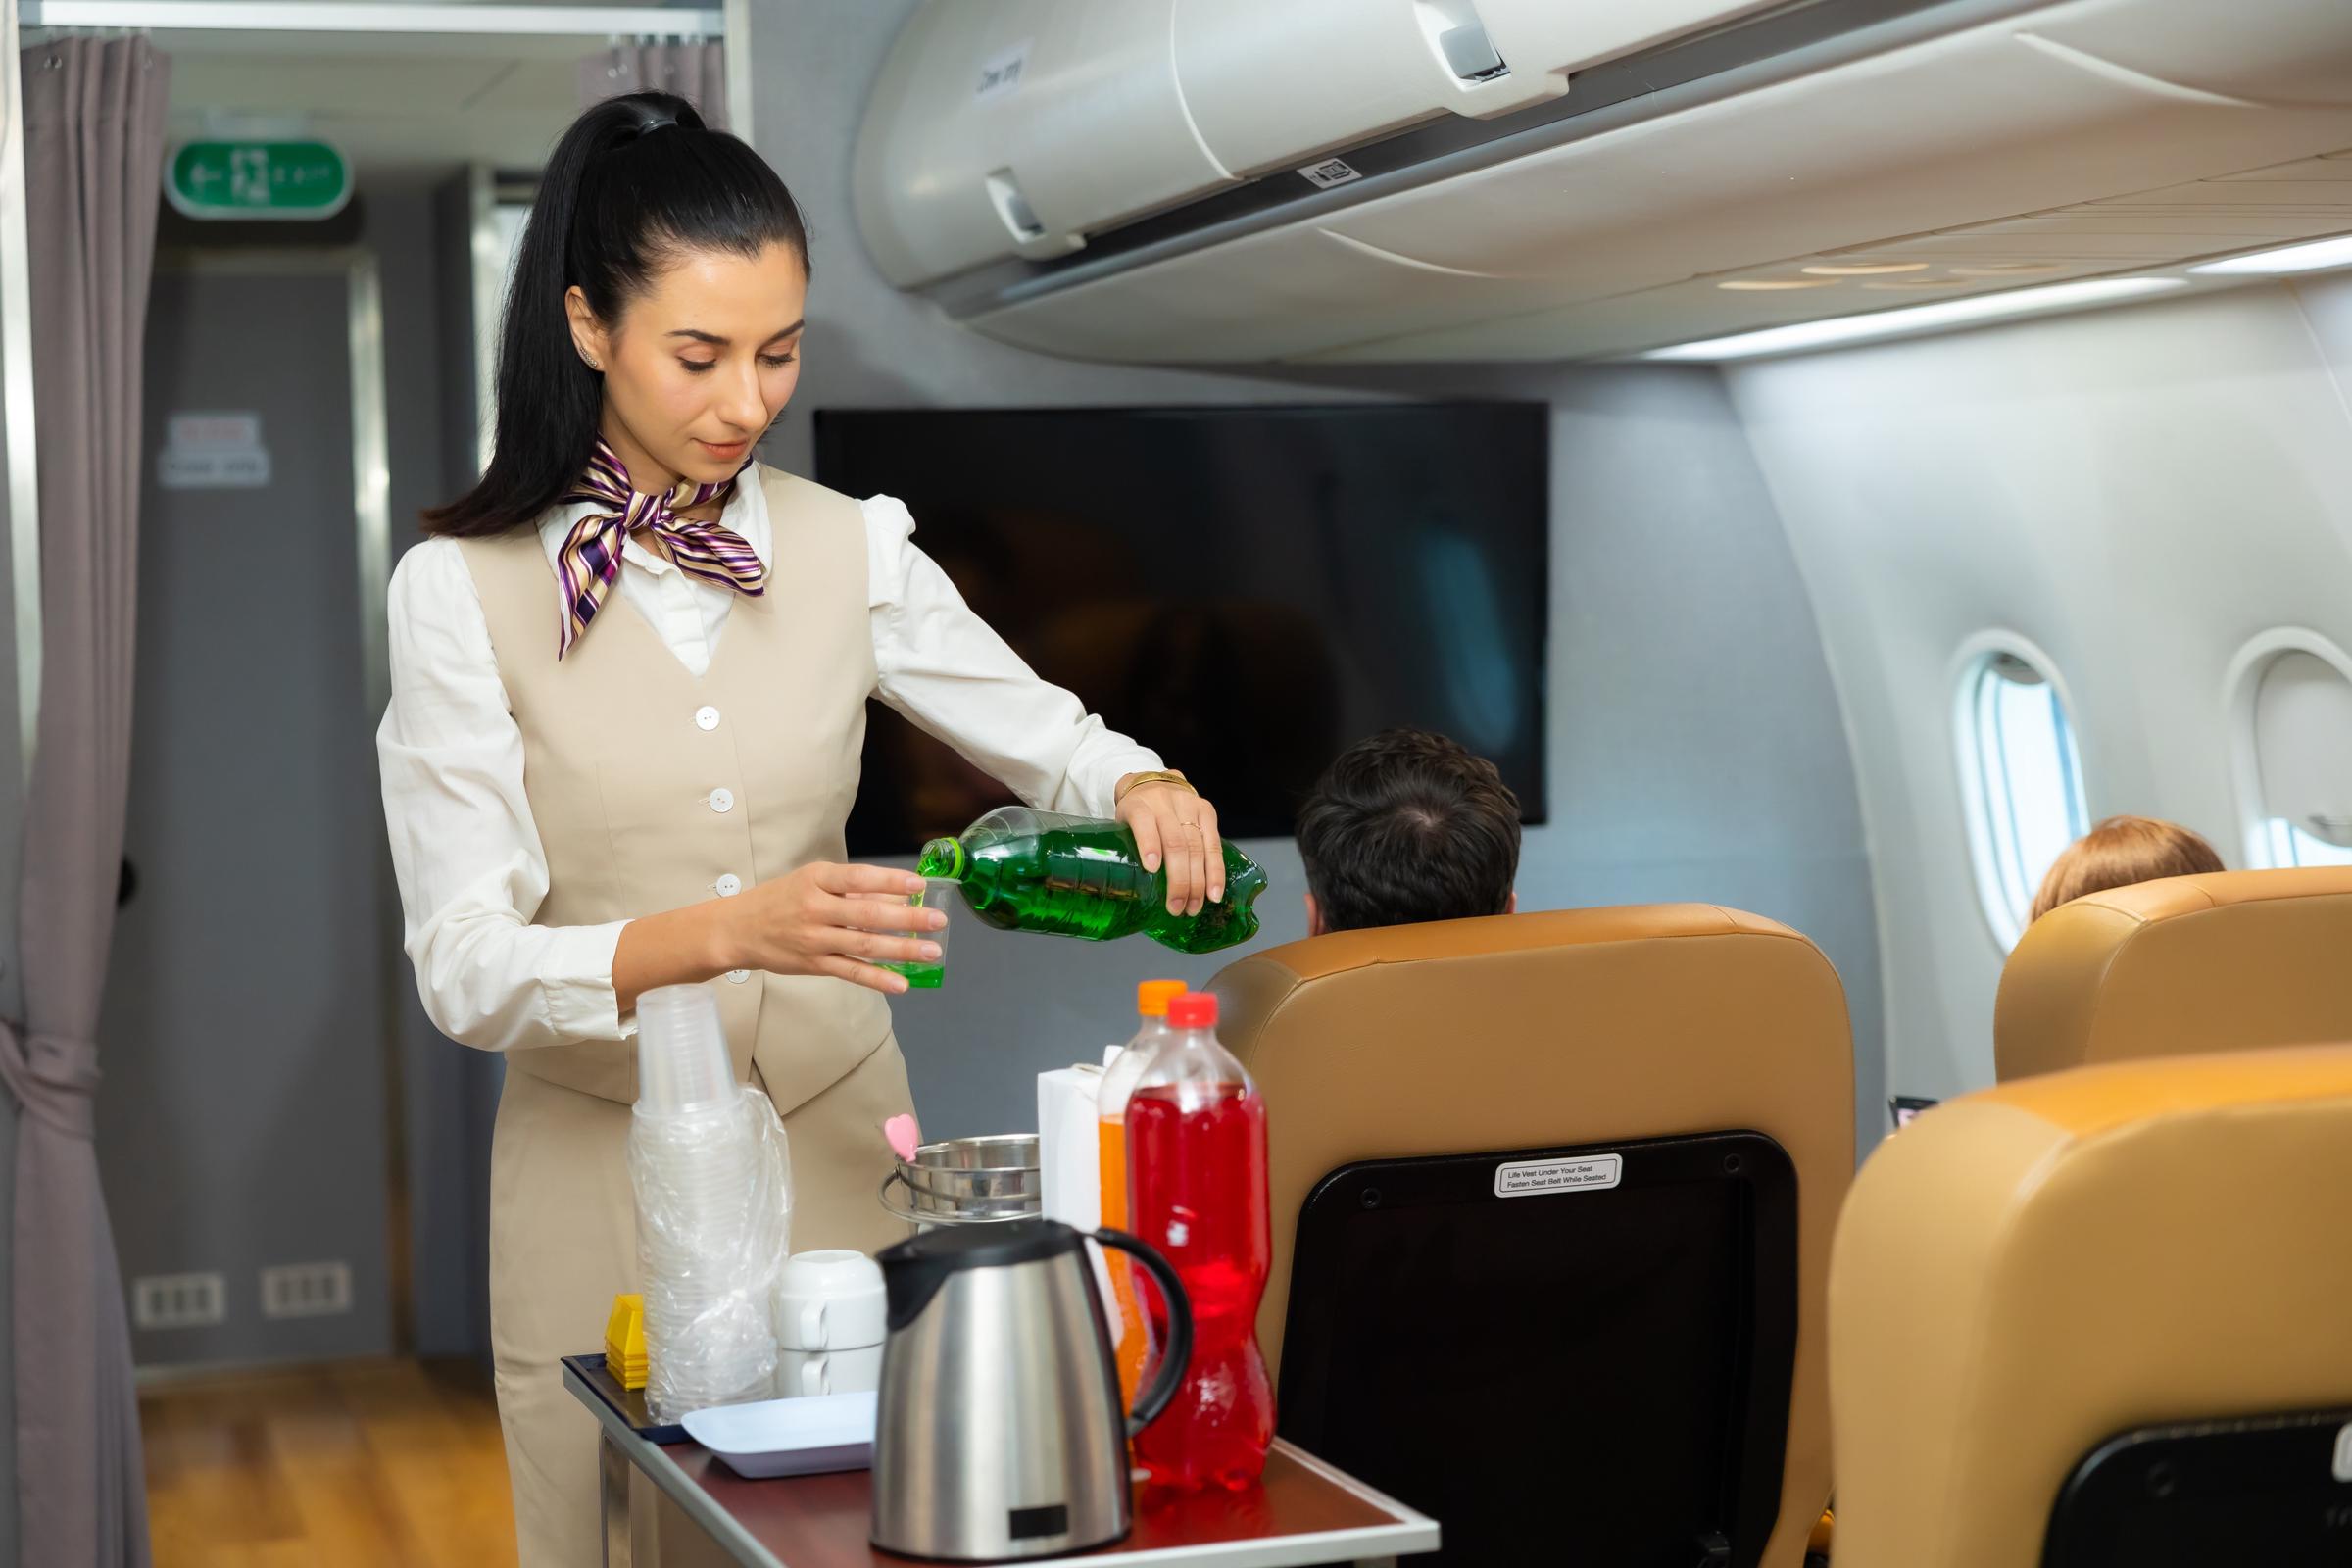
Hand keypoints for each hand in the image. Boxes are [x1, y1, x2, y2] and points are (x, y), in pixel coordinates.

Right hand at [727, 862, 944, 995]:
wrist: (737, 929)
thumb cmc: (780, 899)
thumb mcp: (811, 881)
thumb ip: (851, 889)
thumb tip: (897, 898)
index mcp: (817, 880)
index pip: (859, 878)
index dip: (891, 882)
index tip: (920, 885)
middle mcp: (816, 908)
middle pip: (867, 914)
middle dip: (907, 919)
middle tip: (938, 921)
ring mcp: (815, 939)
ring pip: (864, 944)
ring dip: (901, 949)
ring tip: (931, 951)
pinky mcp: (814, 964)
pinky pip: (851, 971)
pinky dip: (877, 978)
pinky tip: (901, 983)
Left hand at [1118, 780, 1223, 916]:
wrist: (1153, 783)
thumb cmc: (1135, 814)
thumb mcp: (1124, 824)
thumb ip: (1127, 848)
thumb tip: (1130, 895)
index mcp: (1138, 805)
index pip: (1144, 823)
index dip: (1149, 845)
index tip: (1151, 869)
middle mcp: (1165, 802)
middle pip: (1175, 842)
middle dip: (1178, 880)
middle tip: (1176, 908)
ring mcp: (1189, 805)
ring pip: (1197, 846)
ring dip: (1198, 882)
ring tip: (1193, 907)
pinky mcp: (1207, 810)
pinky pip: (1215, 844)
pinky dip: (1215, 871)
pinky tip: (1214, 892)